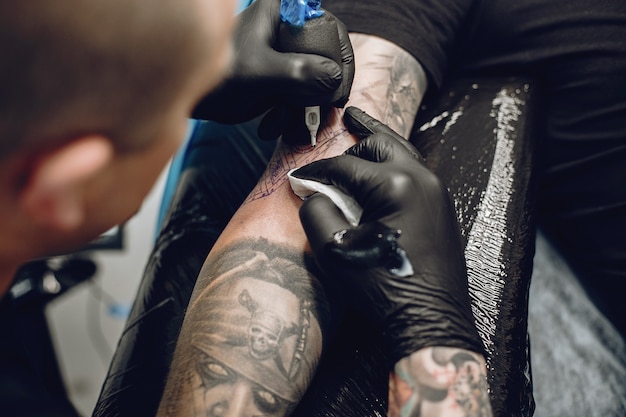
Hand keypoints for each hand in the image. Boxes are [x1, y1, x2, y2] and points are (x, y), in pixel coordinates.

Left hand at [192, 0, 353, 130]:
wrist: (194, 101)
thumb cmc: (216, 78)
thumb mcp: (259, 73)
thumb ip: (299, 72)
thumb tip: (334, 80)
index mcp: (284, 11)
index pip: (331, 30)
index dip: (339, 61)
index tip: (335, 93)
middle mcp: (290, 29)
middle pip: (329, 59)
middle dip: (320, 93)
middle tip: (313, 114)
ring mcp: (288, 55)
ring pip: (320, 82)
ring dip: (306, 110)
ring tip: (285, 124)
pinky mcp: (284, 77)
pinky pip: (304, 97)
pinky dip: (294, 116)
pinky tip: (274, 125)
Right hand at [292, 107, 483, 364]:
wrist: (430, 318)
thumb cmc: (382, 286)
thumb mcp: (335, 251)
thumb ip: (316, 211)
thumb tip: (313, 192)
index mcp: (395, 184)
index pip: (344, 166)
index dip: (316, 170)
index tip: (298, 177)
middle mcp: (421, 178)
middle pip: (379, 144)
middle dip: (350, 147)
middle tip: (332, 148)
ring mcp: (437, 191)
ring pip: (401, 152)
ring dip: (376, 147)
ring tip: (358, 128)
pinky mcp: (442, 206)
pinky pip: (413, 172)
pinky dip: (392, 165)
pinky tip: (380, 171)